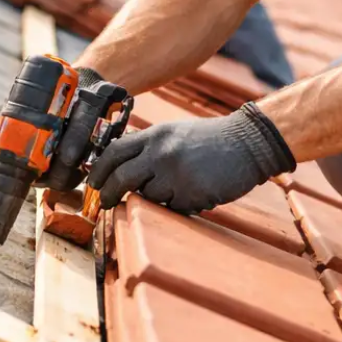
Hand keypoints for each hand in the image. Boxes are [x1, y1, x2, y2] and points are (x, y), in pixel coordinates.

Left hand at [87, 103, 295, 213]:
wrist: (248, 142)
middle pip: (121, 179)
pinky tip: (191, 193)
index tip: (93, 182)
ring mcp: (176, 175)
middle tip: (105, 203)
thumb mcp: (174, 132)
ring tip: (171, 189)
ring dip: (153, 198)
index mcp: (156, 135)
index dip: (99, 170)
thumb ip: (148, 146)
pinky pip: (171, 208)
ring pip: (147, 197)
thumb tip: (118, 164)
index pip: (114, 152)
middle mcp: (161, 153)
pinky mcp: (191, 195)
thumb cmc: (210, 138)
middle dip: (108, 194)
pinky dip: (176, 205)